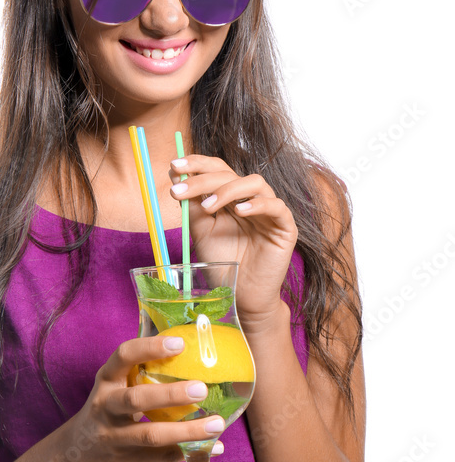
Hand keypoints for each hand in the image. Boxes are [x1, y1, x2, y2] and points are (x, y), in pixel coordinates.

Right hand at [72, 333, 225, 461]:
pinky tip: (213, 447)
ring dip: (186, 430)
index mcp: (107, 379)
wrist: (76, 452)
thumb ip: (141, 371)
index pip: (124, 356)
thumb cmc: (107, 408)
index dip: (150, 347)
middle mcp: (106, 405)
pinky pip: (160, 456)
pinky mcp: (125, 458)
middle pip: (137, 398)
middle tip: (201, 389)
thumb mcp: (114, 385)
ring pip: (151, 434)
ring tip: (216, 424)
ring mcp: (113, 435)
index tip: (179, 343)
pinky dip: (188, 452)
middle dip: (171, 394)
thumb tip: (189, 350)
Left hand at [169, 155, 297, 326]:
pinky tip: (240, 211)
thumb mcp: (201, 232)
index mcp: (230, 198)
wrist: (241, 297)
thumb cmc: (223, 266)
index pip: (217, 169)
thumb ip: (192, 205)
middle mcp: (250, 199)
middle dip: (202, 178)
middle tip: (180, 190)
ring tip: (207, 207)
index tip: (174, 166)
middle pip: (230, 174)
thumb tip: (176, 175)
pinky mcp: (285, 227)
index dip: (197, 164)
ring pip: (255, 182)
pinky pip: (276, 206)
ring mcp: (269, 211)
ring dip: (227, 189)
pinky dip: (257, 204)